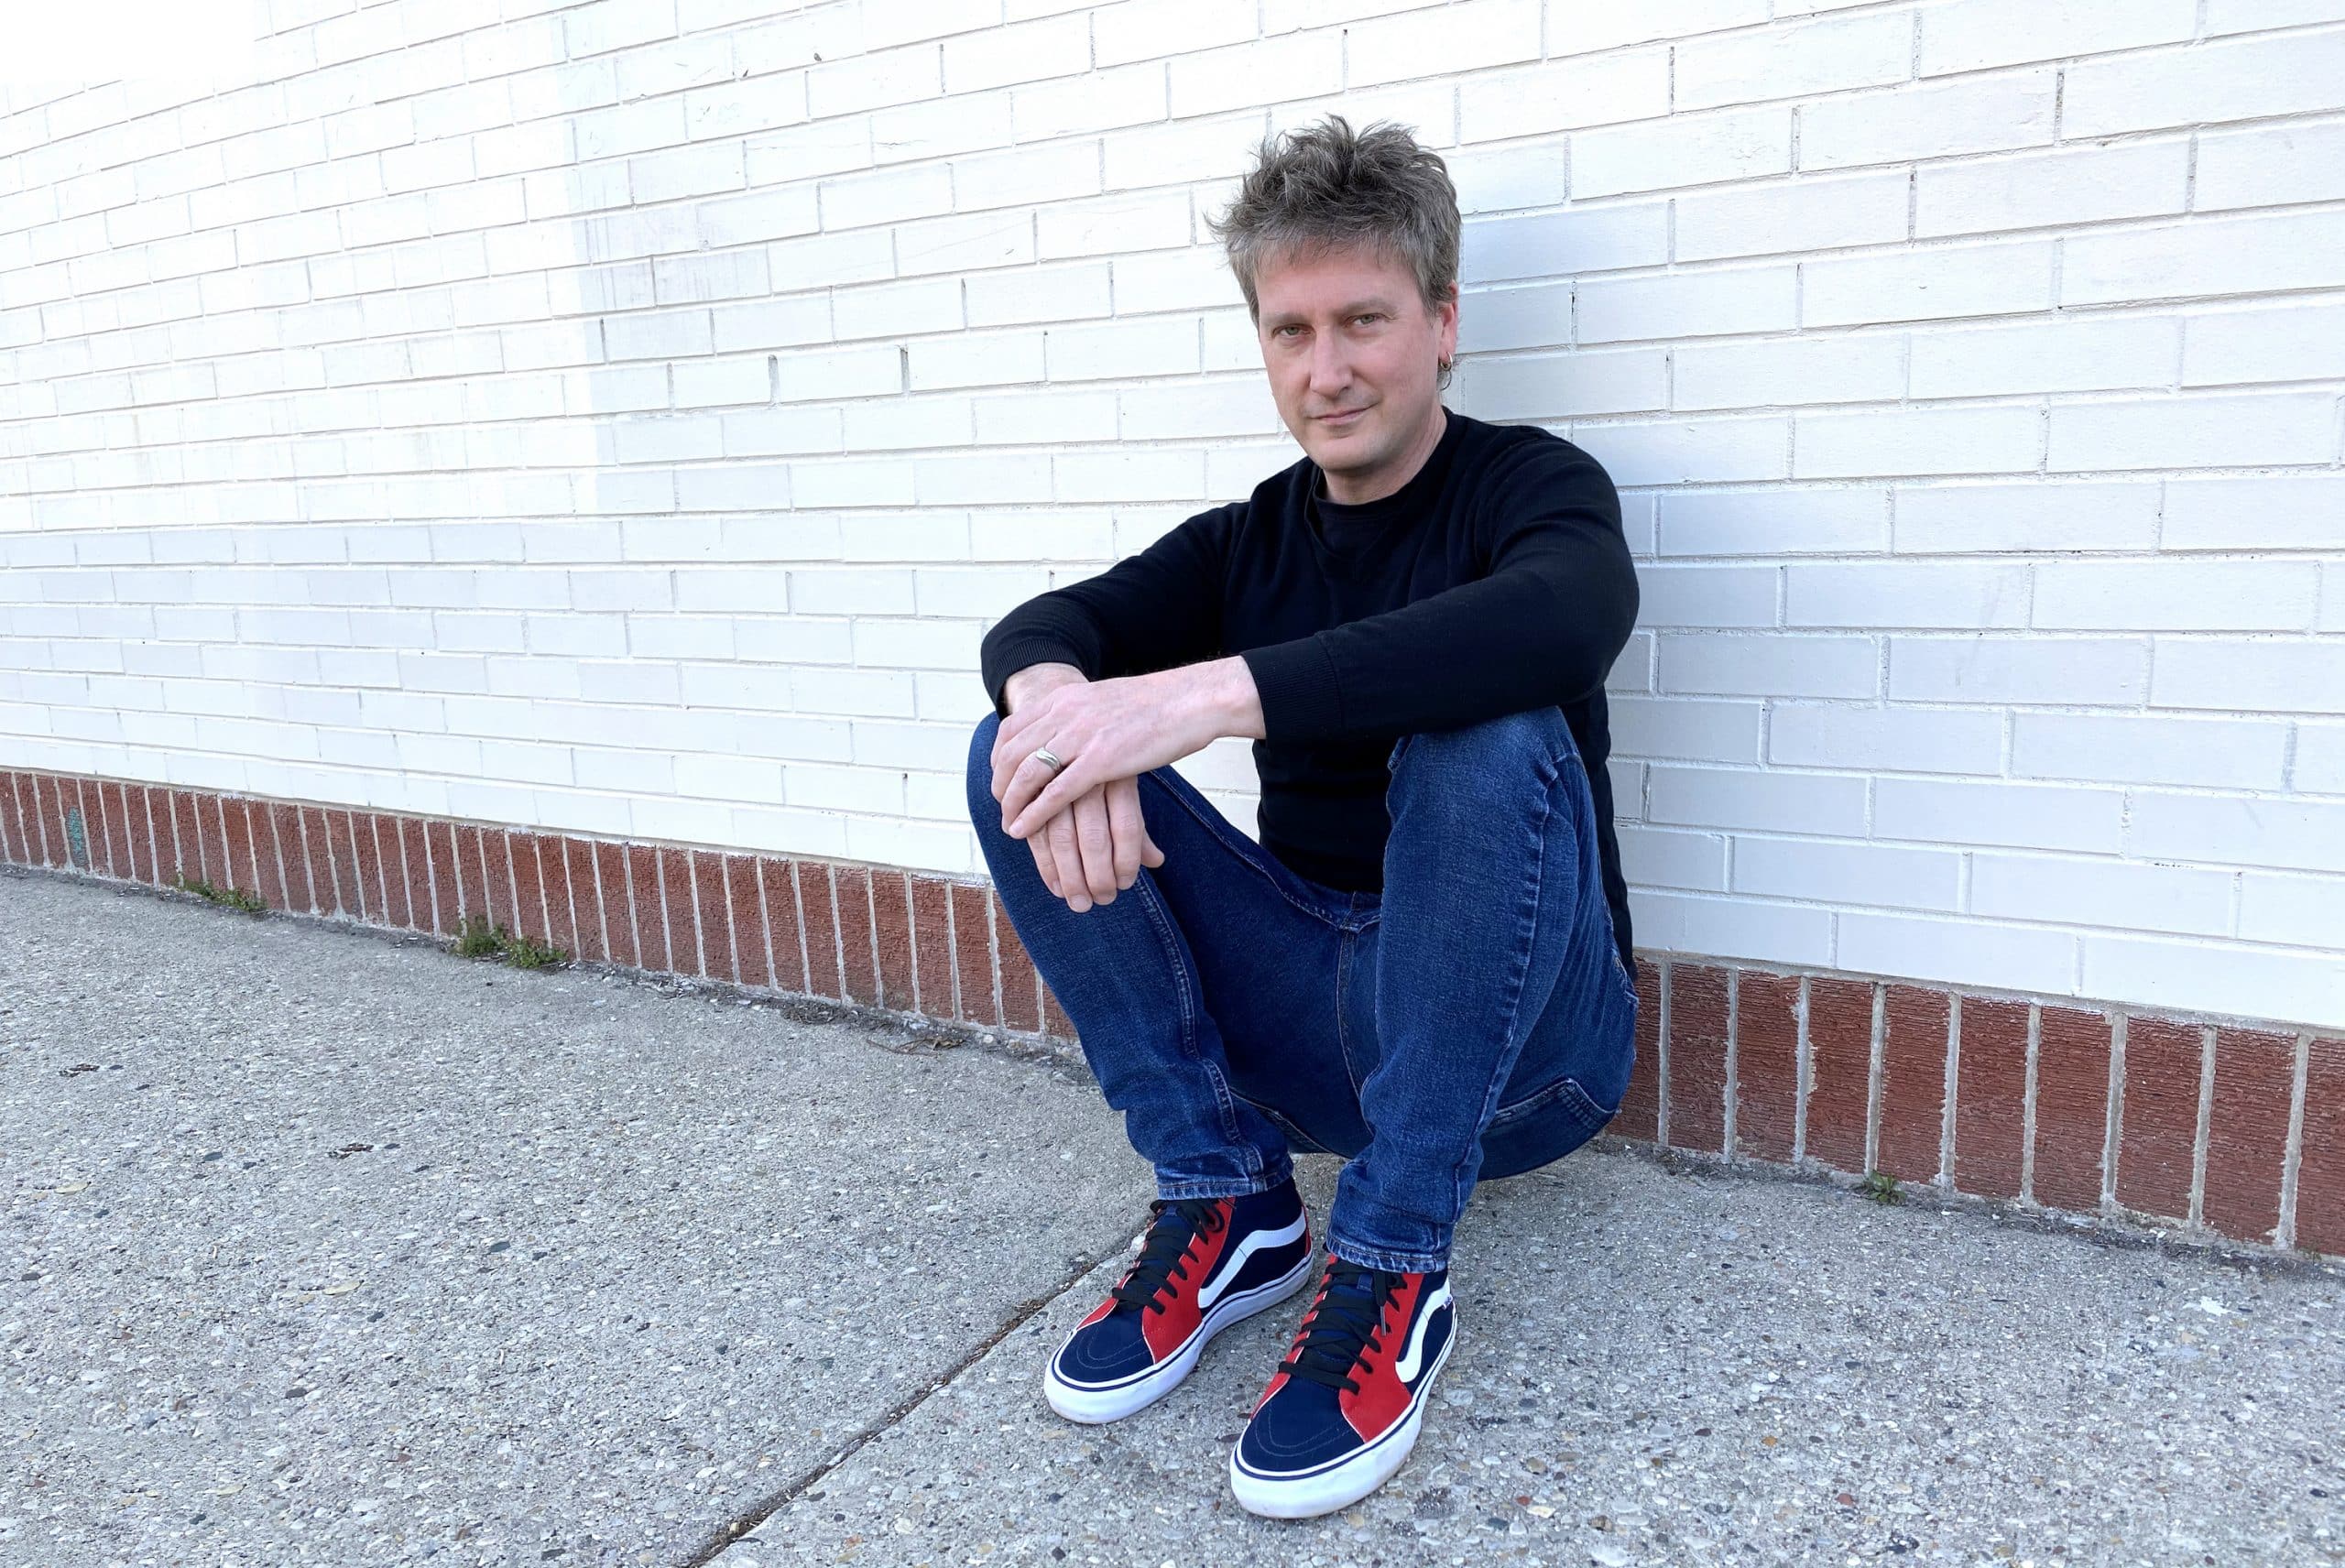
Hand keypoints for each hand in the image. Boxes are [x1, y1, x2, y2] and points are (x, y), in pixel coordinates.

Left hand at [996, 665, 1167, 911]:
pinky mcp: (1102, 761)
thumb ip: (1082, 714)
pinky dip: (1033, 814)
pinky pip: (1056, 792)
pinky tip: (1024, 830)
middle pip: (1012, 754)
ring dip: (1012, 803)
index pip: (1012, 729)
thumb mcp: (1105, 700)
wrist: (1190, 699)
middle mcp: (1065, 714)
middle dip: (1001, 785)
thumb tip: (1073, 728)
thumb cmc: (1157, 705)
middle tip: (1001, 807)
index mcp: (1065, 698)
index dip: (999, 759)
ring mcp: (1082, 736)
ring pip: (1028, 774)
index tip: (1000, 779)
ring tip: (1009, 824)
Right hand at [1023, 777, 1165, 912]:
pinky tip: (1056, 886)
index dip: (1127, 861)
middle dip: (1097, 877)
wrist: (1066, 735)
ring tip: (1078, 901)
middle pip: (1094, 837)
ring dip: (1070, 877)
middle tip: (1100, 901)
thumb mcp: (1125, 790)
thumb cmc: (1101, 769)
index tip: (1124, 885)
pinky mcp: (1030, 794)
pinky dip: (1045, 865)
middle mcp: (1088, 779)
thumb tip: (1156, 861)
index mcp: (1119, 777)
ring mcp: (1057, 785)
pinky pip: (1038, 834)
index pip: (1128, 827)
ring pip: (1063, 838)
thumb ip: (1136, 827)